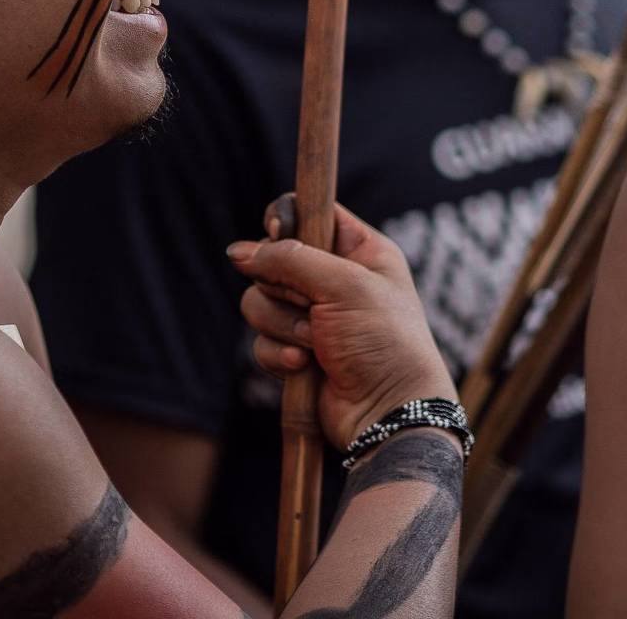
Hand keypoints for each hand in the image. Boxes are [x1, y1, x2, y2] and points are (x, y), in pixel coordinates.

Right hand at [229, 196, 455, 450]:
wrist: (389, 412)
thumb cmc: (384, 341)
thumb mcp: (345, 285)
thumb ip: (289, 259)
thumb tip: (237, 252)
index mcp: (359, 251)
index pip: (310, 213)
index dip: (286, 219)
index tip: (277, 232)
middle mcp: (334, 280)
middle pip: (273, 259)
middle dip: (284, 287)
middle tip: (312, 305)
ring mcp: (313, 317)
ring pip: (258, 301)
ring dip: (282, 324)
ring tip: (315, 343)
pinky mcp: (295, 351)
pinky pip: (261, 340)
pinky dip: (279, 353)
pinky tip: (307, 366)